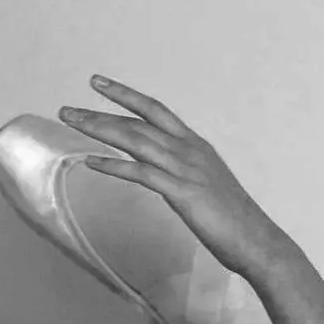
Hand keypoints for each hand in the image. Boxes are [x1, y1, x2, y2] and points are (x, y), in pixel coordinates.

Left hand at [60, 76, 296, 280]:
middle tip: (67, 109)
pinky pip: (141, 174)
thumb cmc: (233, 219)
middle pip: (138, 123)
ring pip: (136, 141)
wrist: (257, 240)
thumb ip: (182, 172)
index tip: (99, 83)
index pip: (156, 111)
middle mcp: (189, 151)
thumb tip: (159, 172)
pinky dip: (114, 166)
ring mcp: (186, 170)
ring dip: (100, 130)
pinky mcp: (183, 192)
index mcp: (196, 146)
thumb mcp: (206, 184)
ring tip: (72, 124)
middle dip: (100, 113)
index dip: (126, 95)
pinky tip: (92, 162)